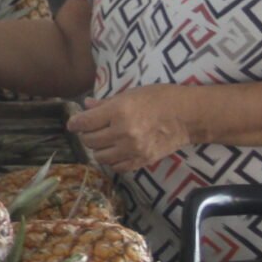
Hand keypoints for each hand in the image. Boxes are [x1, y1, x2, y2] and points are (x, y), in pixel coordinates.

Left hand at [67, 85, 193, 171]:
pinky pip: (117, 167)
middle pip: (90, 140)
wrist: (188, 116)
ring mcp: (132, 149)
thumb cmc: (160, 98)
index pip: (85, 122)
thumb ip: (106, 102)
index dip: (75, 123)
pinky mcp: (141, 161)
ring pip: (100, 156)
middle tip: (91, 129)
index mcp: (118, 112)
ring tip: (103, 141)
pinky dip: (112, 161)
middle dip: (86, 134)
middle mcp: (123, 132)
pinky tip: (115, 151)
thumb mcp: (131, 94)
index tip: (73, 123)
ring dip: (98, 149)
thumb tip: (86, 105)